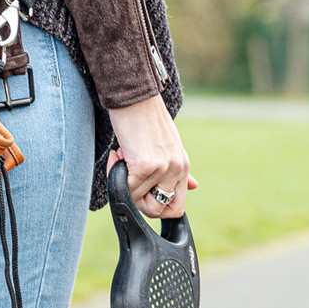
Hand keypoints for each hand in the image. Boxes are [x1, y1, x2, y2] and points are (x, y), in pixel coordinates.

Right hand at [106, 95, 196, 217]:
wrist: (135, 97)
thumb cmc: (146, 119)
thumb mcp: (169, 145)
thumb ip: (178, 169)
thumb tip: (194, 187)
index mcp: (183, 166)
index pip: (177, 208)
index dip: (156, 206)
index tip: (142, 190)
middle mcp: (177, 169)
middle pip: (156, 211)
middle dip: (137, 199)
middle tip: (129, 177)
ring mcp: (163, 168)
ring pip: (137, 199)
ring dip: (122, 180)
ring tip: (123, 155)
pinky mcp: (145, 166)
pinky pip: (125, 188)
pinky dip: (114, 173)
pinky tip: (117, 153)